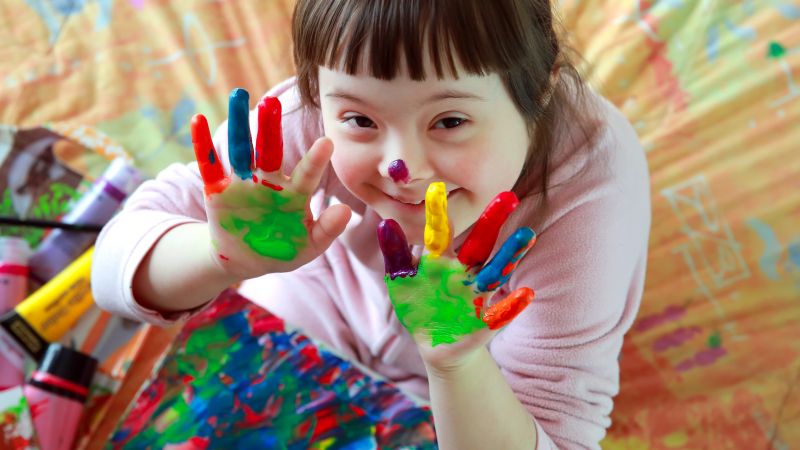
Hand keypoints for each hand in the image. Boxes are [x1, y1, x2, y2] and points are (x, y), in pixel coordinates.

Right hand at [191, 88, 350, 279]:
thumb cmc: (283, 250)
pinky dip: (203, 144)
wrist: (247, 260)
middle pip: (270, 150)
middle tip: (272, 103)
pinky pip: (210, 165)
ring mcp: (243, 184)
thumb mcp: (308, 246)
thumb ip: (327, 230)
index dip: (316, 160)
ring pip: (241, 149)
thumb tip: (347, 211)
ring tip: (238, 96)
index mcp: (294, 193)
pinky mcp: (218, 190)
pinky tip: (198, 120)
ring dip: (238, 124)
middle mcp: (269, 181)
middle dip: (270, 127)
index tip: (327, 143)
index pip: (307, 174)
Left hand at [377, 183, 535, 369]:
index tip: (436, 186)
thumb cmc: (418, 306)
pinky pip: (501, 311)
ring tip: (526, 234)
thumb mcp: (401, 281)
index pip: (441, 232)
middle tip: (508, 195)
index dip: (438, 212)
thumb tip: (385, 223)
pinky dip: (513, 304)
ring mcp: (477, 294)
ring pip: (496, 271)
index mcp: (441, 260)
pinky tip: (526, 294)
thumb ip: (395, 254)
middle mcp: (464, 271)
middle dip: (493, 221)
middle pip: (480, 242)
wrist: (436, 344)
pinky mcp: (486, 320)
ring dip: (511, 254)